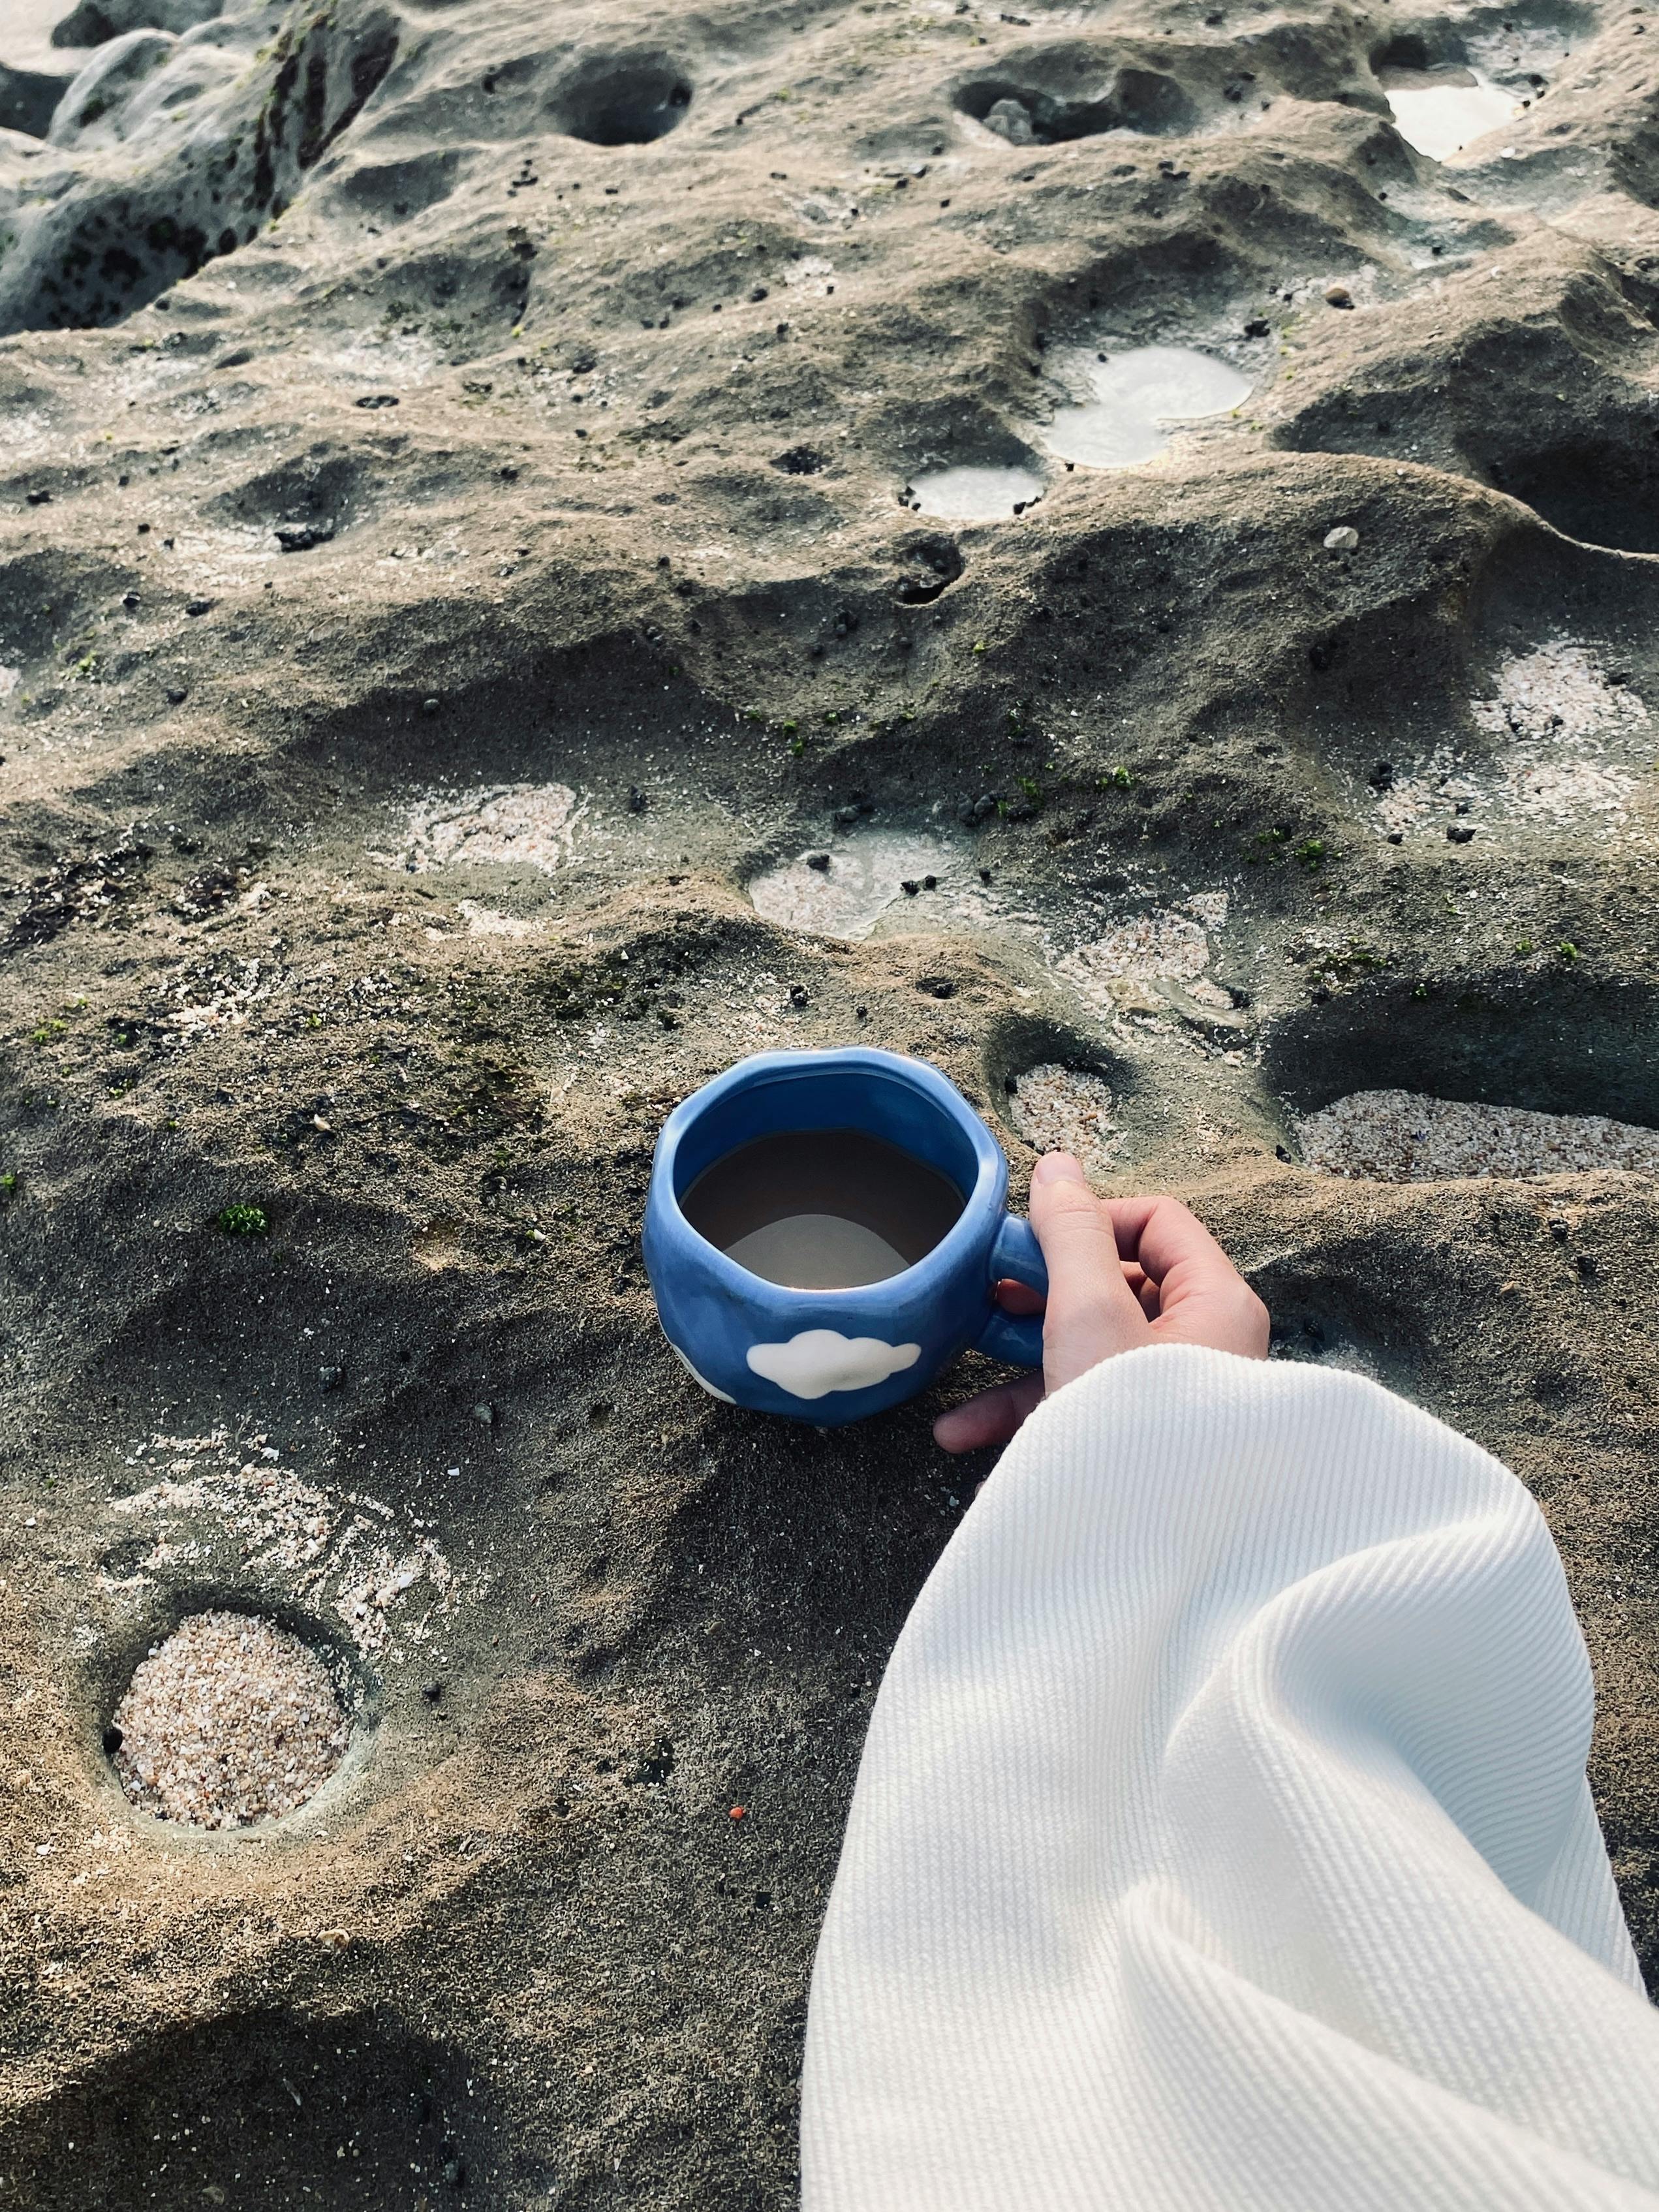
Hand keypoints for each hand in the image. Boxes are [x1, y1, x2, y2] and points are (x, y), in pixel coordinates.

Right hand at [934, 1153, 1270, 1452]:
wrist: (1150, 1561)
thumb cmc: (1135, 1430)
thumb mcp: (1089, 1315)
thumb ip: (1069, 1235)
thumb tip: (1058, 1164)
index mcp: (1215, 1302)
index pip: (1156, 1221)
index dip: (1089, 1221)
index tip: (1031, 1246)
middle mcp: (1205, 1345)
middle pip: (1116, 1284)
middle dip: (1039, 1294)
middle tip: (988, 1298)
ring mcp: (1172, 1399)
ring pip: (1090, 1349)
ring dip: (1018, 1358)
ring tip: (963, 1364)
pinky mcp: (1140, 1444)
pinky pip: (1083, 1406)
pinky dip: (1028, 1411)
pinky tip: (964, 1434)